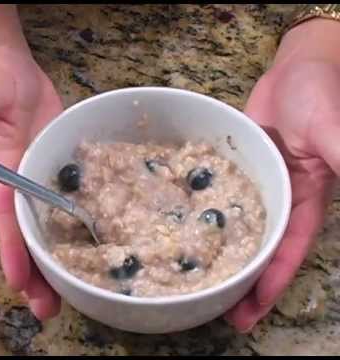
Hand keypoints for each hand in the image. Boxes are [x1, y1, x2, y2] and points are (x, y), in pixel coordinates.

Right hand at [0, 46, 62, 319]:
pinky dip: (74, 235)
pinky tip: (90, 256)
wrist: (17, 79)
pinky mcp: (61, 178)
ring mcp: (40, 186)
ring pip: (46, 232)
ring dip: (53, 265)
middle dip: (34, 273)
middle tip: (47, 309)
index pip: (6, 216)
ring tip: (66, 300)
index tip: (19, 282)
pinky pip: (66, 211)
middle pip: (25, 236)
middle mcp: (19, 187)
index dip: (12, 248)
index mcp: (2, 173)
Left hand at [225, 20, 339, 331]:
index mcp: (305, 201)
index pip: (289, 251)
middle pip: (262, 250)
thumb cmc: (321, 93)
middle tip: (220, 314)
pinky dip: (209, 218)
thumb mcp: (334, 131)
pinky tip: (188, 232)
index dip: (272, 282)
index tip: (251, 312)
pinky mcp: (236, 170)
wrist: (295, 67)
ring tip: (201, 284)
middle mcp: (281, 200)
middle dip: (246, 283)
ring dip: (225, 256)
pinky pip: (220, 199)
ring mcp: (256, 186)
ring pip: (239, 229)